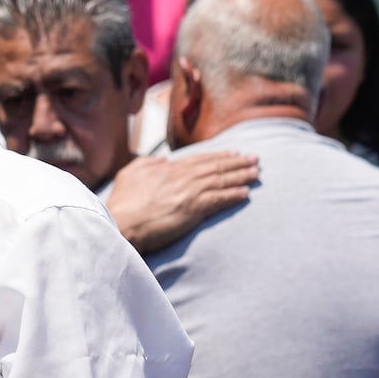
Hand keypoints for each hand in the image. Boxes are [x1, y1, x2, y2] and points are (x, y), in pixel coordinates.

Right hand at [107, 150, 258, 255]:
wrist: (122, 223)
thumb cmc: (122, 202)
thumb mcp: (130, 174)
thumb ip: (147, 163)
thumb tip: (163, 159)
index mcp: (169, 168)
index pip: (201, 159)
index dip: (219, 156)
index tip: (234, 154)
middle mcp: (183, 177)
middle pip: (216, 167)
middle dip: (237, 163)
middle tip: (255, 160)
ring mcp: (189, 192)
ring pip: (221, 180)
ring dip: (241, 176)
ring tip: (256, 173)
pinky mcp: (193, 209)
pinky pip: (219, 199)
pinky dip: (234, 195)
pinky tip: (246, 193)